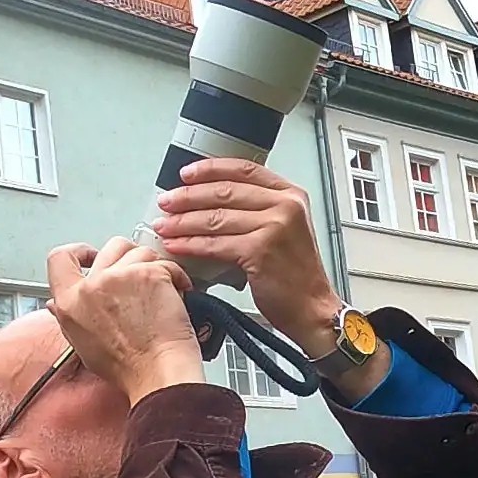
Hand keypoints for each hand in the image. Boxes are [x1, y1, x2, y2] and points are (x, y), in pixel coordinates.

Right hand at [45, 238, 203, 404]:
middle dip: (128, 259)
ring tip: (160, 290)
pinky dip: (176, 276)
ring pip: (140, 252)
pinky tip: (178, 292)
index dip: (78, 252)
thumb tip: (54, 304)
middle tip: (140, 279)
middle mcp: (92, 285)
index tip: (91, 254)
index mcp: (69, 301)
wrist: (157, 373)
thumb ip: (67, 317)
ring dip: (153, 267)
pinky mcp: (150, 275)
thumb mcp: (82, 344)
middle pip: (110, 248)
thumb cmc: (127, 367)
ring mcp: (121, 277)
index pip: (59, 258)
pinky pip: (166, 263)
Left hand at [149, 159, 343, 358]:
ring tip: (165, 225)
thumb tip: (211, 203)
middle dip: (188, 196)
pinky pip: (215, 243)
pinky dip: (191, 245)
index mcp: (291, 195)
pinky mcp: (261, 250)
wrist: (312, 307)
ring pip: (216, 217)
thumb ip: (258, 211)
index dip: (210, 169)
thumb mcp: (285, 230)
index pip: (244, 170)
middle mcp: (286, 206)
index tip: (186, 175)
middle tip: (167, 202)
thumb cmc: (296, 275)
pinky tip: (177, 245)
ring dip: (183, 221)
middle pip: (225, 191)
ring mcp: (275, 227)